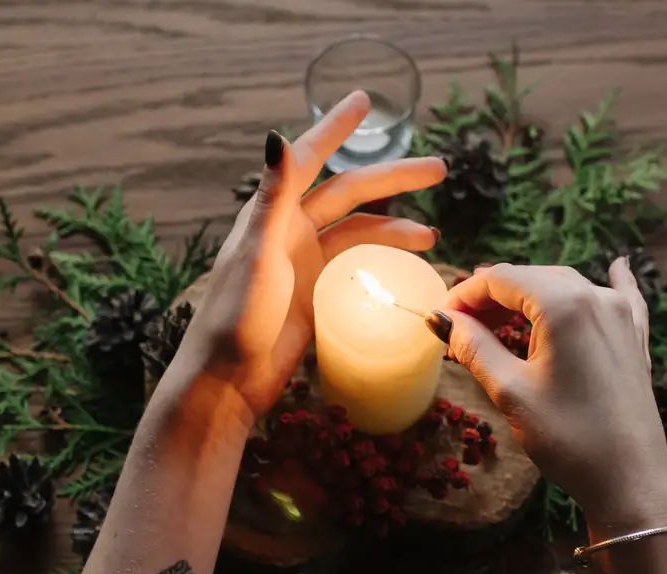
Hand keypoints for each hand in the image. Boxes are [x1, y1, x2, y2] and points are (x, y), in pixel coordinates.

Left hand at [177, 91, 446, 418]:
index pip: (310, 159)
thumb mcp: (258, 254)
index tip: (364, 100)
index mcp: (272, 215)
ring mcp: (305, 265)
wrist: (228, 380)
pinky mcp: (316, 297)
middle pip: (350, 193)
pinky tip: (407, 268)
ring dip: (394, 229)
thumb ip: (272, 197)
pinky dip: (383, 262)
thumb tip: (276, 134)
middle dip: (393, 178)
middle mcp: (290, 233)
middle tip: (439, 168)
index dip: (337, 128)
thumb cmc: (234, 317)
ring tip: (430, 236)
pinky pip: (357, 268)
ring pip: (359, 233)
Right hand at [442, 259, 666, 535]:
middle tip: (458, 324)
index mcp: (564, 304)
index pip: (501, 280)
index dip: (463, 294)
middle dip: (492, 296)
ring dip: (529, 296)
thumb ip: (475, 347)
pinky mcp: (636, 339)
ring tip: (497, 317)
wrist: (630, 481)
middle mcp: (597, 297)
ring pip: (566, 287)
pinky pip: (621, 297)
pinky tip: (619, 265)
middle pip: (532, 278)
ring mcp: (622, 316)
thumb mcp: (510, 391)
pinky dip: (608, 282)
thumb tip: (444, 320)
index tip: (438, 317)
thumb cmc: (568, 438)